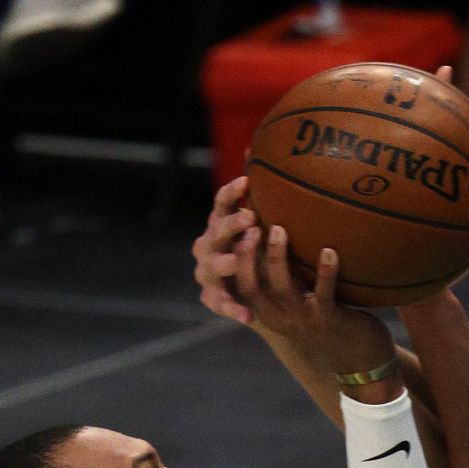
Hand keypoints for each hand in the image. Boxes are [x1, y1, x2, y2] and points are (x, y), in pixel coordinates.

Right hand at [192, 176, 259, 326]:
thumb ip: (260, 197)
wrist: (248, 294)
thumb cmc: (255, 253)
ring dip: (226, 261)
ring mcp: (208, 273)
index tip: (246, 183)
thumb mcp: (260, 228)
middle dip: (230, 225)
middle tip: (251, 220)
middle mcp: (207, 246)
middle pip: (216, 231)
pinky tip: (247, 316)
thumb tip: (260, 149)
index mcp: (219, 225)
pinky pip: (221, 304)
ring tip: (236, 262)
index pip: (221, 203)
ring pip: (213, 266)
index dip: (230, 193)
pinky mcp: (214, 299)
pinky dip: (233, 309)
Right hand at [231, 223, 395, 380]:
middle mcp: (282, 319)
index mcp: (270, 315)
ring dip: (279, 257)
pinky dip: (326, 271)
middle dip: (248, 255)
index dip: (237, 259)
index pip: (242, 287)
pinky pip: (325, 293)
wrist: (361, 363)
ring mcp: (305, 320)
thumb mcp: (300, 309)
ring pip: (283, 288)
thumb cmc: (330, 327)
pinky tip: (329, 250)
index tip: (239, 230)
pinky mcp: (330, 320)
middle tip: (253, 224)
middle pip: (253, 286)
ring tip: (280, 229)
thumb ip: (287, 284)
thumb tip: (277, 243)